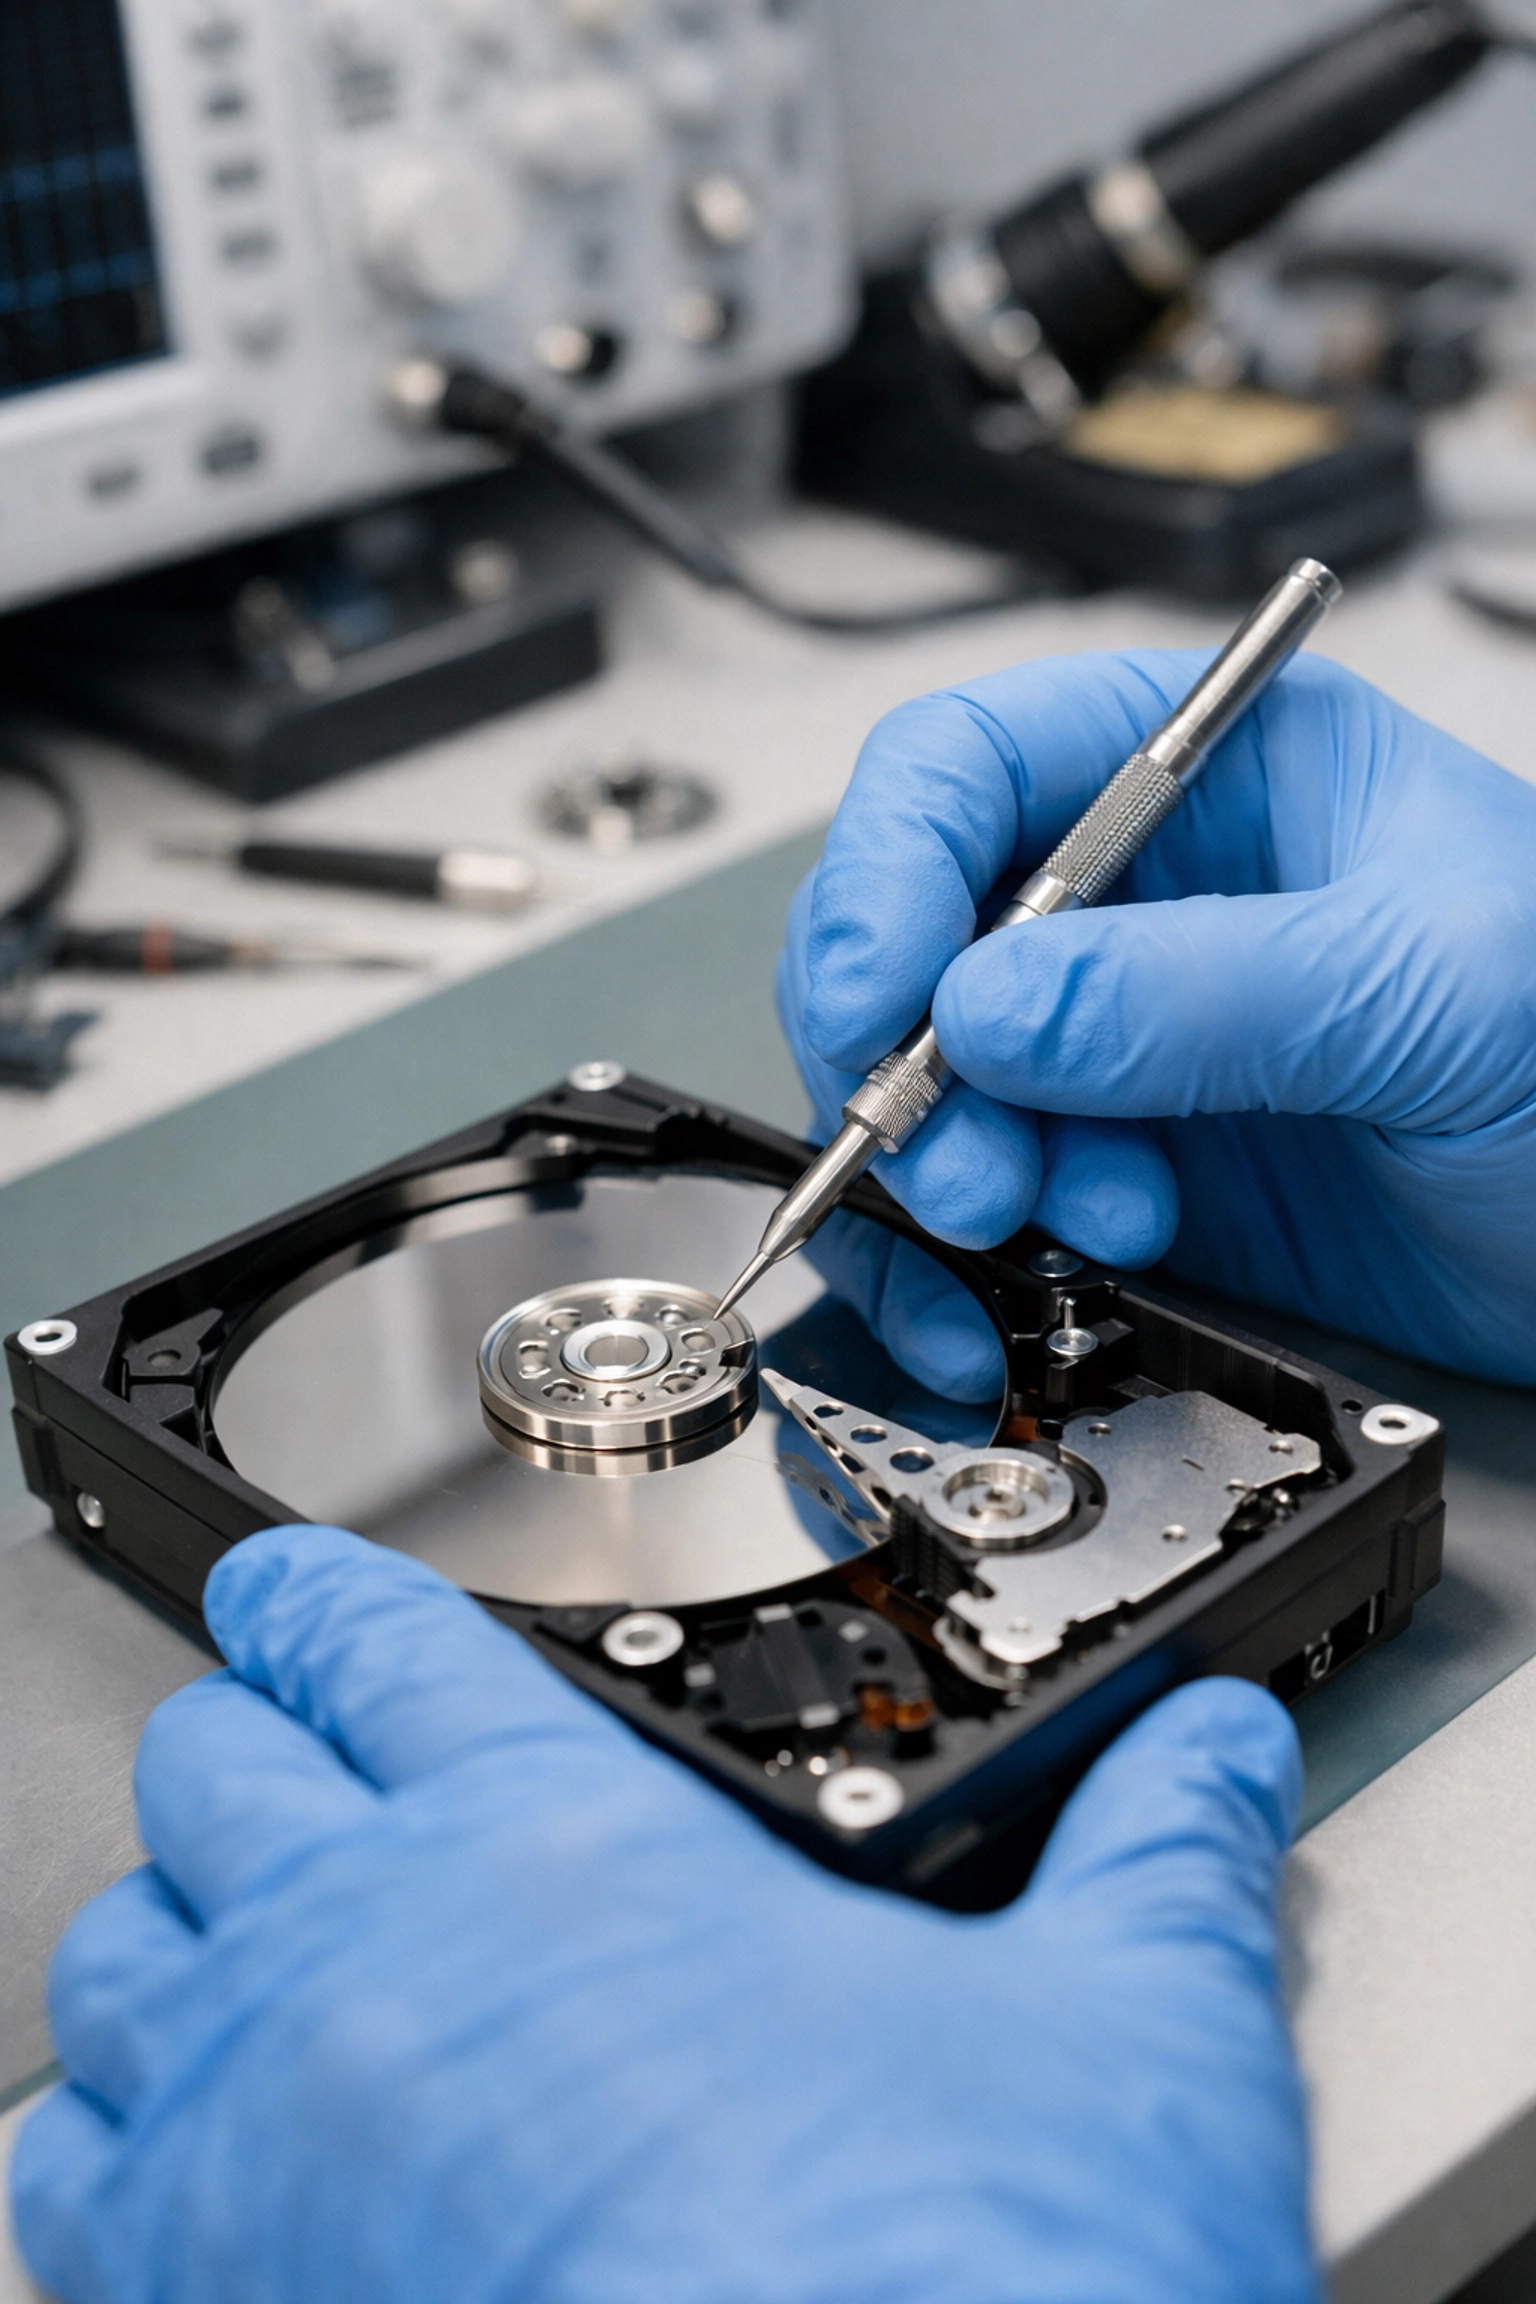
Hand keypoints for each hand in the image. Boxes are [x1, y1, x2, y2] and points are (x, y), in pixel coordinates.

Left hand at [16, 1526, 1316, 2303]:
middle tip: (298, 1770)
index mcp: (559, 1848)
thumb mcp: (1116, 2034)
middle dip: (256, 1750)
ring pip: (121, 1960)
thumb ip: (1149, 1862)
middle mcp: (372, 1961)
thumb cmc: (955, 2293)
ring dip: (177, 1941)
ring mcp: (256, 2141)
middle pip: (221, 1770)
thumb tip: (1210, 1757)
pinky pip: (72, 2179)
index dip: (321, 1596)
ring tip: (244, 1960)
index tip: (290, 1591)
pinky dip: (115, 2148)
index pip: (375, 1641)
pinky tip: (191, 2169)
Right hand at [782, 650, 1535, 1384]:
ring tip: (1049, 1222)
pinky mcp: (1121, 1171)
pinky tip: (1011, 1290)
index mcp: (1215, 774)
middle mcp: (1142, 899)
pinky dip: (954, 1261)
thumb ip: (1203, 990)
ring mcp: (1123, 1043)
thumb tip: (987, 1009)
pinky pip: (975, 1202)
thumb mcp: (1426, 985)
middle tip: (960, 1155)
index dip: (885, 869)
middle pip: (912, 931)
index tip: (873, 996)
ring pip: (925, 1084)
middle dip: (900, 1051)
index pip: (971, 765)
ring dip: (945, 1169)